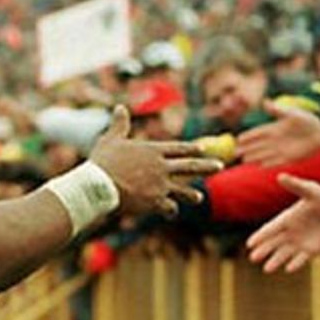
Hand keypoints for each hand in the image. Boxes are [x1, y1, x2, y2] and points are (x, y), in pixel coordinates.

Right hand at [91, 106, 222, 217]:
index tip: (203, 148)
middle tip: (220, 166)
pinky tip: (172, 213)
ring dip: (191, 194)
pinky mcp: (155, 201)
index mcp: (153, 150)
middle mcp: (161, 167)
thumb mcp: (111, 139)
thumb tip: (119, 107)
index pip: (178, 148)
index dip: (191, 148)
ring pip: (183, 190)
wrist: (99, 184)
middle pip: (189, 166)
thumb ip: (120, 124)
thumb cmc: (104, 161)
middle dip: (206, 166)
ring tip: (198, 197)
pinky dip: (170, 210)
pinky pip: (168, 207)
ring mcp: (160, 185)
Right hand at [236, 101, 319, 166]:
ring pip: (264, 154)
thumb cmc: (307, 120)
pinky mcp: (290, 157)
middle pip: (257, 146)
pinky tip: (260, 166)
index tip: (237, 139)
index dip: (248, 136)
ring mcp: (281, 149)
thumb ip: (277, 110)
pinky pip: (276, 161)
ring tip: (244, 161)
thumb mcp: (291, 113)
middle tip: (235, 153)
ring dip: (254, 157)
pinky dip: (268, 163)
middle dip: (246, 149)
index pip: (257, 133)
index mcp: (274, 128)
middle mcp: (275, 140)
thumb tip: (264, 102)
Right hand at [246, 174, 319, 272]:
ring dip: (276, 260)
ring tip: (267, 269)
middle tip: (252, 258)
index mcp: (287, 218)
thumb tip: (280, 176)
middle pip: (274, 243)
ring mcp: (300, 242)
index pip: (271, 228)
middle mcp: (291, 232)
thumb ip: (296, 185)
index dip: (260, 236)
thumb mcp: (311, 191)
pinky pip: (302, 258)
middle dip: (263, 250)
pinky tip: (289, 269)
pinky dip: (296, 263)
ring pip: (285, 253)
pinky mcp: (312, 250)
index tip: (250, 244)